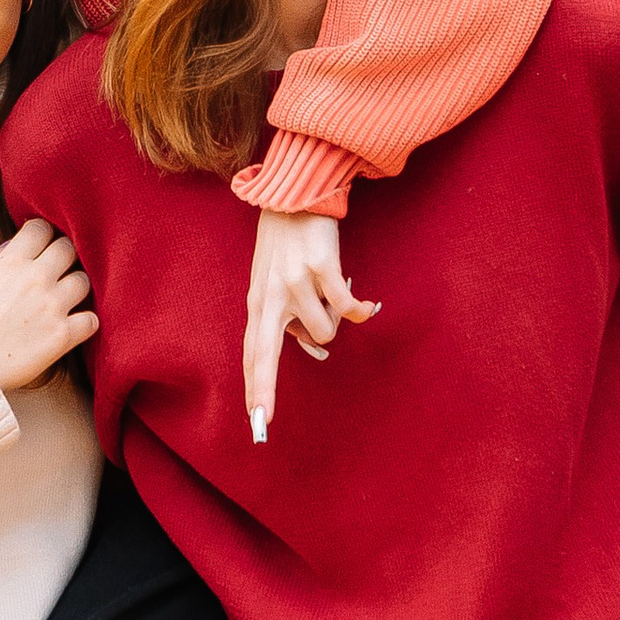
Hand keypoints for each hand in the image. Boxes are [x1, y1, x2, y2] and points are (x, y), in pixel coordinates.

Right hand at [0, 221, 98, 392]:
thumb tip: (13, 245)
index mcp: (11, 263)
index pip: (41, 228)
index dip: (42, 234)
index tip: (41, 245)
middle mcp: (35, 279)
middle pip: (68, 249)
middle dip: (63, 256)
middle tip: (56, 269)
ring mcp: (52, 306)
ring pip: (84, 281)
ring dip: (76, 287)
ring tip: (65, 298)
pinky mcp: (63, 335)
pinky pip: (92, 320)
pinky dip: (86, 322)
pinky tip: (75, 324)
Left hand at [243, 211, 375, 442]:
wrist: (298, 194)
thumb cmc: (286, 242)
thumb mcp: (274, 279)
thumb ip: (288, 315)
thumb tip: (319, 348)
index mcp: (258, 302)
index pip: (253, 354)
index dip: (254, 388)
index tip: (254, 420)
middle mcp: (271, 296)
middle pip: (265, 357)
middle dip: (265, 393)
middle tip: (264, 425)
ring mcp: (295, 283)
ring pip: (325, 332)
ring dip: (337, 321)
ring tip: (335, 297)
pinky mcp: (322, 268)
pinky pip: (348, 309)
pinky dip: (361, 310)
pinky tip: (367, 305)